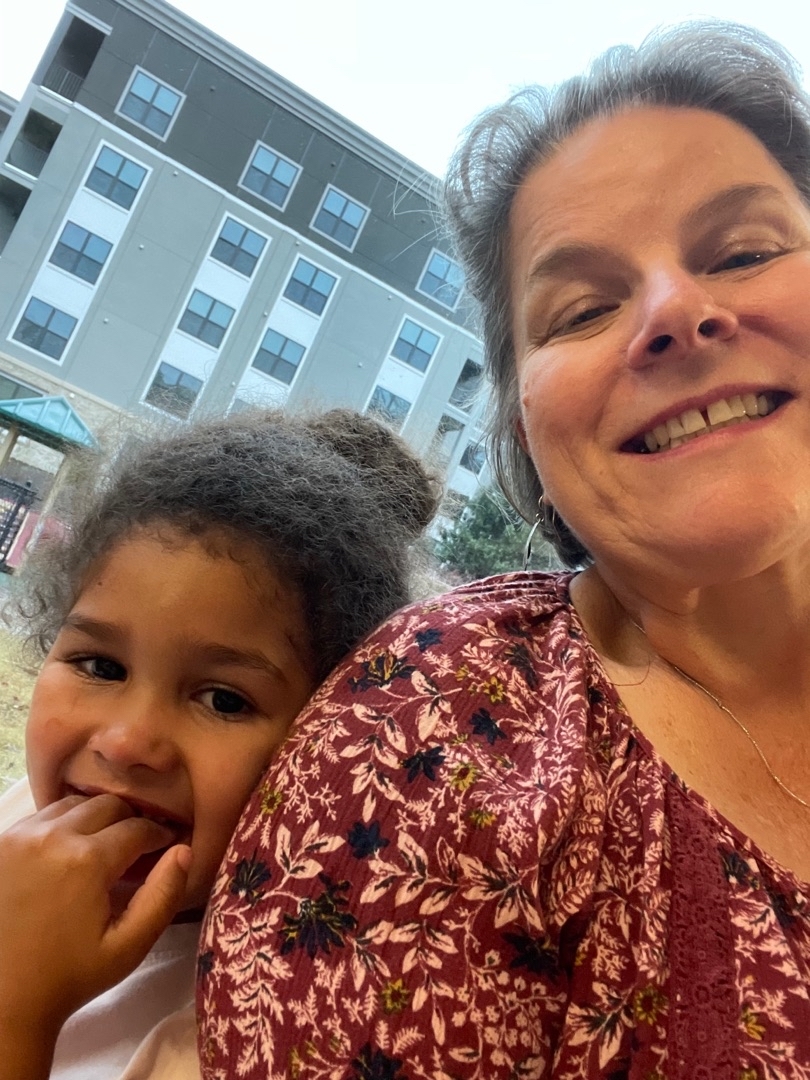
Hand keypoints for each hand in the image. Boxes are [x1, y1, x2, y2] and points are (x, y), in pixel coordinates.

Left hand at [0, 794, 189, 1047]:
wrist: (4, 998)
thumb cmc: (70, 976)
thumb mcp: (129, 946)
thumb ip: (163, 895)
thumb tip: (184, 849)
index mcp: (87, 860)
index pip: (138, 827)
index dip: (159, 835)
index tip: (166, 845)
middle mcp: (52, 836)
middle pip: (107, 805)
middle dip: (130, 821)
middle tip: (138, 847)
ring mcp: (21, 837)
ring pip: (75, 804)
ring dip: (96, 818)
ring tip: (104, 847)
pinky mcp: (1, 843)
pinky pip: (43, 816)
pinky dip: (64, 824)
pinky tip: (70, 852)